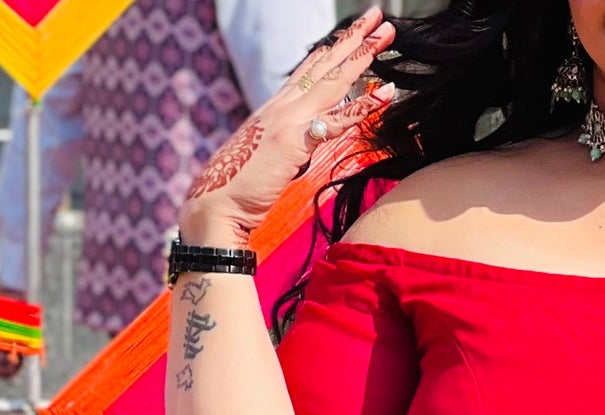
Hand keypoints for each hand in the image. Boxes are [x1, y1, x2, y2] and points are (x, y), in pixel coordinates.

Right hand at [176, 7, 394, 247]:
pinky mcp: (294, 141)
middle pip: (324, 65)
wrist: (216, 205)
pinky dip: (363, 107)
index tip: (353, 33)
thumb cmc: (239, 189)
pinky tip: (387, 93)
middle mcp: (282, 106)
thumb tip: (302, 147)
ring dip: (363, 56)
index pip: (309, 70)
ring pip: (333, 81)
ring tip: (387, 35)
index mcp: (275, 108)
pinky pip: (337, 122)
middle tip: (379, 17)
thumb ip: (288, 146)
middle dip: (354, 39)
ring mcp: (288, 120)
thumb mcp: (269, 159)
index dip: (333, 49)